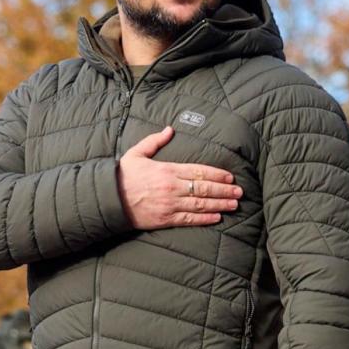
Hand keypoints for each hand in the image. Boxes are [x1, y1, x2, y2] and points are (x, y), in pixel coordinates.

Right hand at [118, 127, 241, 228]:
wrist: (108, 199)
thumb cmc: (123, 175)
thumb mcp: (137, 153)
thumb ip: (155, 141)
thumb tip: (170, 129)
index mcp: (167, 170)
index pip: (199, 171)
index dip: (217, 174)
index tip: (230, 176)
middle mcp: (172, 187)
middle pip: (204, 188)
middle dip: (224, 190)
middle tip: (239, 191)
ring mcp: (169, 204)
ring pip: (200, 204)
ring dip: (220, 204)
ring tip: (234, 204)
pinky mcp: (165, 219)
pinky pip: (189, 220)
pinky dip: (204, 218)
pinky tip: (217, 217)